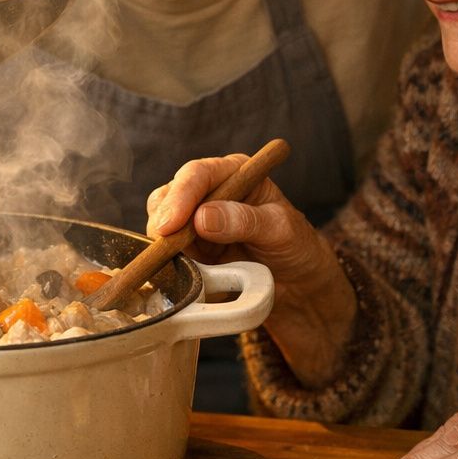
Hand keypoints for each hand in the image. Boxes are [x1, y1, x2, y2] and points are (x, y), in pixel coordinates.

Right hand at [145, 153, 355, 386]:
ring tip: (178, 261)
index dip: (181, 196)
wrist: (297, 284)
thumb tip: (203, 217)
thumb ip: (246, 221)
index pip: (198, 174)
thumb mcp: (280, 230)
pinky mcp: (189, 249)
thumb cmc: (296, 247)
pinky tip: (175, 271)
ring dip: (163, 243)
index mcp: (234, 173)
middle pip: (169, 196)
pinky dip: (165, 260)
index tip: (171, 224)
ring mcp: (195, 221)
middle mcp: (210, 192)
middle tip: (165, 245)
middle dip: (163, 220)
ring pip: (160, 223)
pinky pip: (166, 252)